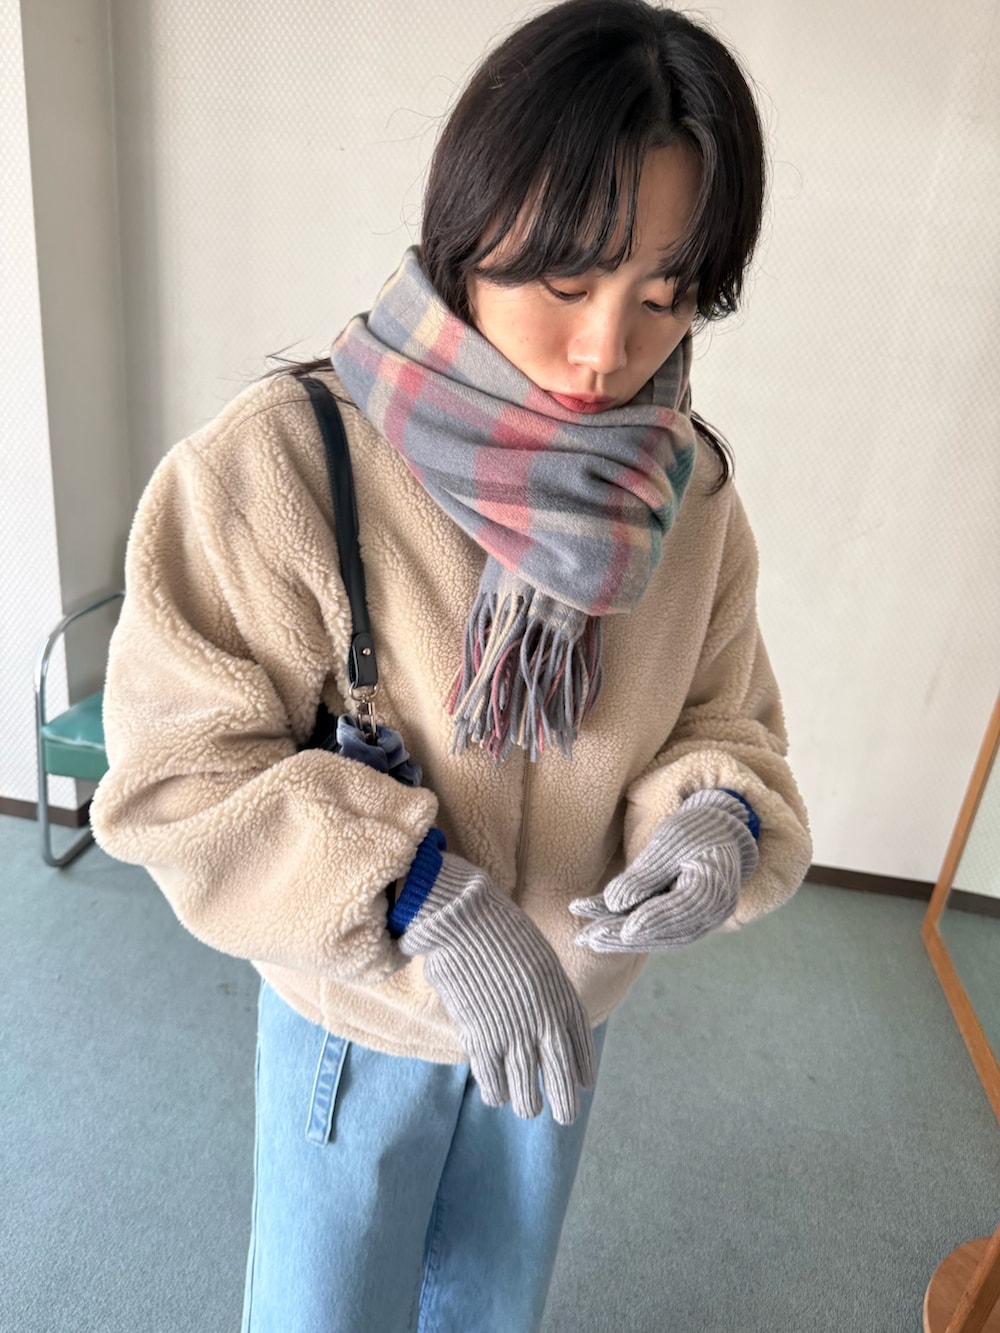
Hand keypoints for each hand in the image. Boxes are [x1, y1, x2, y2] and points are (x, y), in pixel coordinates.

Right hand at [399, 853, 595, 1124]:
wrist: (468, 922)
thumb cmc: (503, 933)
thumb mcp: (541, 960)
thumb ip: (548, 994)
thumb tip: (547, 1020)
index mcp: (564, 1002)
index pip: (581, 1052)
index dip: (582, 1071)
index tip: (584, 1085)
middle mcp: (544, 1027)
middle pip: (561, 1083)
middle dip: (564, 1104)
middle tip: (565, 1115)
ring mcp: (513, 1038)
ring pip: (527, 1097)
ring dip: (527, 1102)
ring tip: (525, 1104)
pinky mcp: (482, 1043)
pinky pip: (493, 1086)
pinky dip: (496, 1092)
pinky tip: (496, 1091)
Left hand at [570, 789, 758, 951]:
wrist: (719, 832)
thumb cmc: (697, 830)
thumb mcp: (671, 842)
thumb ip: (646, 874)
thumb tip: (614, 903)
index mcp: (716, 891)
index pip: (682, 911)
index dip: (653, 921)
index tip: (625, 931)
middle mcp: (710, 915)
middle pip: (663, 931)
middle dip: (623, 935)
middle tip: (589, 938)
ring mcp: (696, 922)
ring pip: (654, 934)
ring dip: (618, 936)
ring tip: (585, 938)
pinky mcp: (680, 919)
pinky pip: (650, 926)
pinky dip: (623, 925)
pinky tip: (595, 924)